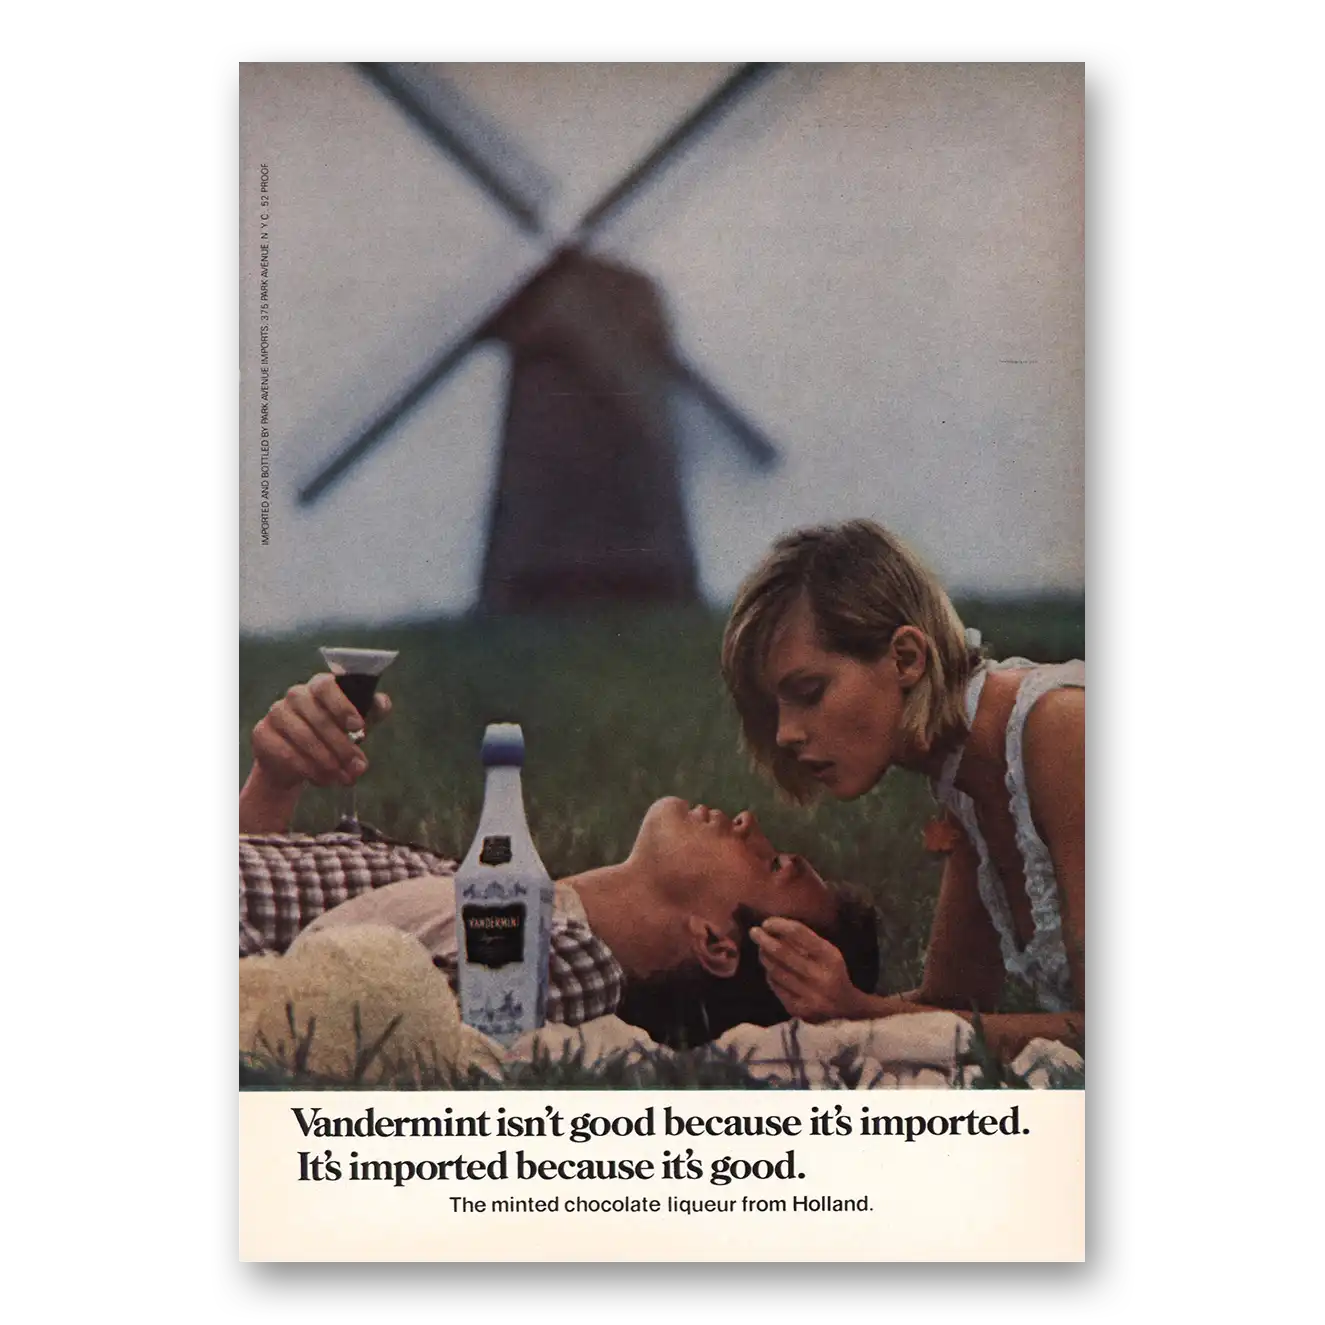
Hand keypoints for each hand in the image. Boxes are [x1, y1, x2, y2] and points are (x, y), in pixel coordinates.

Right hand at [250, 672, 391, 790]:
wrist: (295, 761)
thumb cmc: (332, 736)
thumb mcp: (355, 725)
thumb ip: (372, 712)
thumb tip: (383, 703)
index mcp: (319, 686)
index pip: (326, 685)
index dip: (343, 706)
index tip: (359, 727)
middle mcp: (296, 695)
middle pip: (318, 717)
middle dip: (342, 746)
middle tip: (356, 766)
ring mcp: (276, 713)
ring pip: (304, 738)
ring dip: (327, 762)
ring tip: (343, 778)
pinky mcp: (262, 734)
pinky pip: (287, 753)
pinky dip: (308, 769)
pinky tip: (323, 780)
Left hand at [750, 917, 866, 1021]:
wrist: (846, 1008)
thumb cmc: (833, 973)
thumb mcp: (828, 953)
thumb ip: (806, 941)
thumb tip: (775, 927)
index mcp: (830, 957)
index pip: (799, 934)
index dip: (780, 925)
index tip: (767, 922)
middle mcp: (820, 977)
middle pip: (783, 953)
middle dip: (765, 940)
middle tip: (753, 932)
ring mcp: (808, 995)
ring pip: (776, 971)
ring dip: (765, 957)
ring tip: (760, 949)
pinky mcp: (798, 1009)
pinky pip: (776, 987)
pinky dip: (770, 975)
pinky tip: (769, 968)